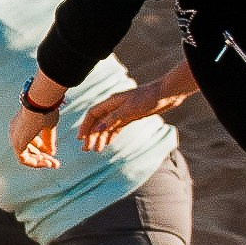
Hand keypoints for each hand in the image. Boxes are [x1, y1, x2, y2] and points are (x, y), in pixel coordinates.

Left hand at [10, 101, 61, 168]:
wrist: (40, 102)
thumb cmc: (46, 109)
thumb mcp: (48, 126)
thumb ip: (48, 139)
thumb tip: (51, 153)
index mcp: (21, 124)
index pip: (30, 140)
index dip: (41, 148)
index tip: (52, 153)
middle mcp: (15, 131)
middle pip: (28, 149)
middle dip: (42, 157)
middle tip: (54, 163)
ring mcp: (15, 137)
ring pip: (25, 156)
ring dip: (40, 162)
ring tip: (53, 164)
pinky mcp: (17, 143)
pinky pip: (24, 159)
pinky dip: (35, 163)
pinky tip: (47, 162)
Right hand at [77, 61, 195, 151]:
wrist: (165, 94)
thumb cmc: (148, 98)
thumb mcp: (130, 109)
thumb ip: (113, 119)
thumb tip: (98, 128)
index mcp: (111, 102)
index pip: (92, 114)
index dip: (85, 126)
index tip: (80, 139)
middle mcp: (114, 107)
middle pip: (98, 122)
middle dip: (90, 135)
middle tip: (85, 149)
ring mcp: (122, 112)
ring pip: (106, 126)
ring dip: (100, 137)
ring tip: (95, 150)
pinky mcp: (130, 116)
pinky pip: (116, 127)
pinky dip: (111, 135)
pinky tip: (107, 144)